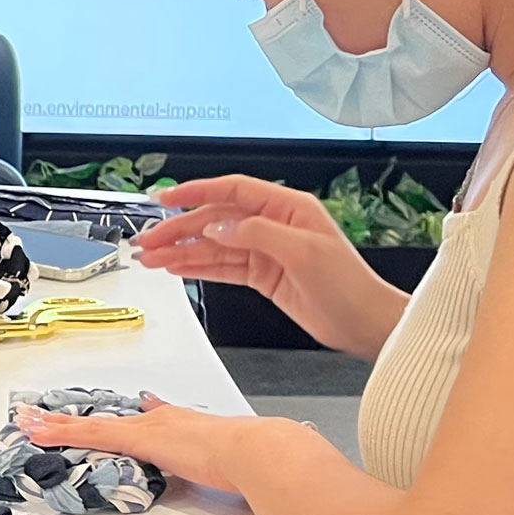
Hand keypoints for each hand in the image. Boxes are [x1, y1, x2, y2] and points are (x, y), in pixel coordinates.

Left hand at [14, 392, 291, 497]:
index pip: (152, 416)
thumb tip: (245, 479)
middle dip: (77, 422)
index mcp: (184, 425)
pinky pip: (88, 435)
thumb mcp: (237, 465)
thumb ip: (231, 471)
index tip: (129, 408)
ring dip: (56, 425)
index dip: (136, 414)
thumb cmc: (255, 459)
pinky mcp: (137, 440)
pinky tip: (37, 434)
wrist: (257, 449)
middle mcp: (162, 421)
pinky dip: (60, 434)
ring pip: (90, 426)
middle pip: (109, 421)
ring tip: (25, 421)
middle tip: (45, 417)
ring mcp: (146, 429)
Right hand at [129, 175, 406, 359]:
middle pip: (215, 219)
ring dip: (181, 251)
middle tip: (148, 240)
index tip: (166, 199)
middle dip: (178, 229)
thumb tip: (218, 225)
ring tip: (151, 258)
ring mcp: (266, 250)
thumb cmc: (349, 285)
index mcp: (287, 207)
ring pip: (213, 245)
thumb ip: (257, 233)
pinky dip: (196, 267)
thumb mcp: (304, 252)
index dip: (196, 191)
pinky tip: (175, 268)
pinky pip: (221, 267)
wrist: (364, 323)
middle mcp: (273, 224)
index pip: (232, 190)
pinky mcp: (262, 275)